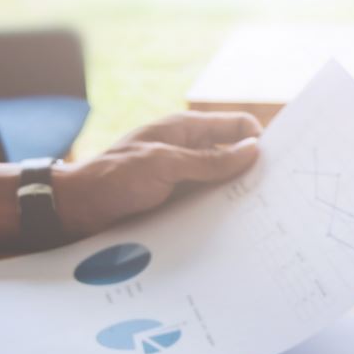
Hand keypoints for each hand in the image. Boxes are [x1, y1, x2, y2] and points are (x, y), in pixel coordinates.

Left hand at [54, 111, 261, 237]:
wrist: (77, 210)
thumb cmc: (114, 179)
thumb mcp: (165, 165)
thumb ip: (209, 160)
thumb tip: (253, 150)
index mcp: (185, 130)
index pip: (236, 125)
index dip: (258, 139)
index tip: (277, 164)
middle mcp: (187, 151)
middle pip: (234, 155)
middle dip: (252, 171)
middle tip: (274, 195)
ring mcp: (182, 177)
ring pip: (222, 183)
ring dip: (236, 196)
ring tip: (255, 216)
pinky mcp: (176, 201)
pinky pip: (207, 203)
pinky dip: (219, 212)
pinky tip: (230, 228)